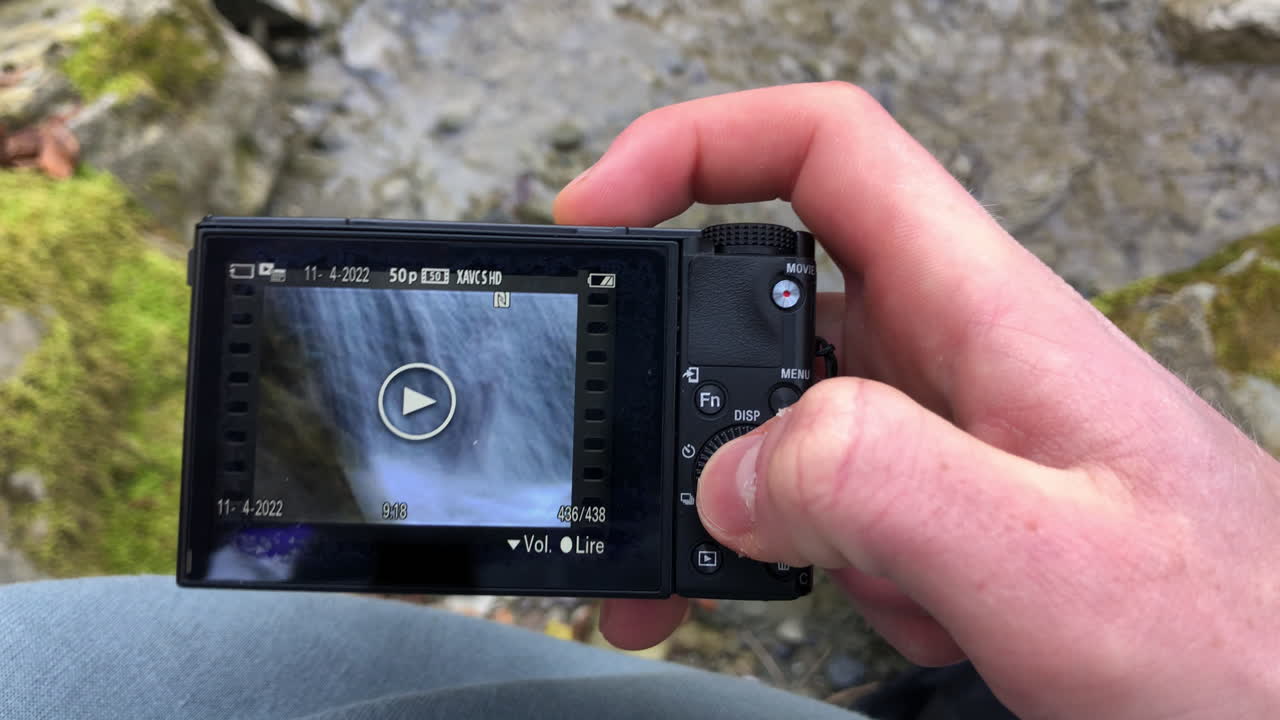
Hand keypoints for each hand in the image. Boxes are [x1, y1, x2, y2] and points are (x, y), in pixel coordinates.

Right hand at [554, 83, 1279, 718]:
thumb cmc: (1242, 642)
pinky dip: (813, 562)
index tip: (598, 210)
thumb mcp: (1048, 561)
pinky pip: (832, 501)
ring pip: (789, 420)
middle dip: (689, 386)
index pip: (826, 150)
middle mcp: (959, 354)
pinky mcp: (949, 507)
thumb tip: (735, 472)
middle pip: (774, 296)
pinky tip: (889, 613)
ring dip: (751, 505)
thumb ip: (882, 487)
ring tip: (748, 589)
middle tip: (645, 475)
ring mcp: (951, 433)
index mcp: (985, 314)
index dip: (695, 148)